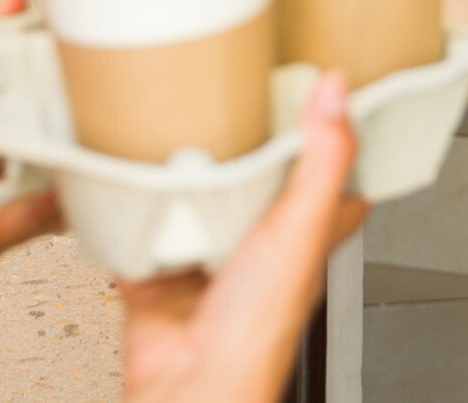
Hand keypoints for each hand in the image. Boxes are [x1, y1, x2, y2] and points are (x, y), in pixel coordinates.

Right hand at [119, 73, 369, 402]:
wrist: (189, 383)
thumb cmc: (256, 330)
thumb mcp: (300, 229)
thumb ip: (323, 162)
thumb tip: (337, 94)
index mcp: (303, 238)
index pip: (333, 182)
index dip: (333, 142)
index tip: (323, 97)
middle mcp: (259, 248)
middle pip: (259, 185)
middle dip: (246, 148)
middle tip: (234, 102)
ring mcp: (209, 260)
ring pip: (199, 203)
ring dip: (185, 175)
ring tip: (176, 128)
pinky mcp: (161, 273)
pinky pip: (142, 232)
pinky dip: (133, 210)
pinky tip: (129, 181)